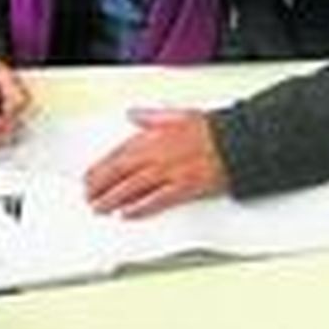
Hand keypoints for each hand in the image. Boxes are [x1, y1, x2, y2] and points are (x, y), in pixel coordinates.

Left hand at [84, 109, 228, 218]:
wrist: (239, 143)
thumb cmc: (212, 130)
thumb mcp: (177, 115)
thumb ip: (151, 117)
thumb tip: (134, 114)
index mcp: (153, 137)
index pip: (117, 155)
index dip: (99, 168)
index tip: (90, 177)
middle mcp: (157, 155)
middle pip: (119, 173)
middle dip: (99, 186)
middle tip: (89, 196)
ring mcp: (169, 173)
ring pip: (132, 189)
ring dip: (112, 200)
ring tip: (100, 207)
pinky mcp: (183, 188)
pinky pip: (156, 201)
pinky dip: (139, 209)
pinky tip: (127, 214)